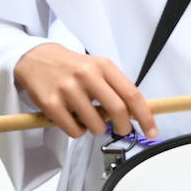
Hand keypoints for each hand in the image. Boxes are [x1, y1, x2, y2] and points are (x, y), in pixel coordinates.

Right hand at [13, 42, 154, 138]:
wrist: (37, 59)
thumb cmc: (73, 67)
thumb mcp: (98, 69)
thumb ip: (117, 89)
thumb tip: (138, 114)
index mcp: (103, 66)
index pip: (132, 94)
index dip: (145, 116)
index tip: (152, 131)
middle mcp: (87, 75)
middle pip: (117, 110)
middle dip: (124, 127)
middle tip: (122, 130)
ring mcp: (67, 89)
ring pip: (95, 125)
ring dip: (97, 129)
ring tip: (88, 117)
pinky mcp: (50, 103)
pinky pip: (74, 130)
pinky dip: (78, 131)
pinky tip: (72, 119)